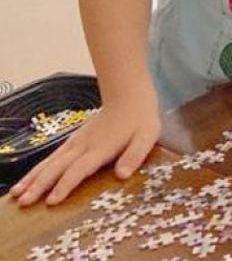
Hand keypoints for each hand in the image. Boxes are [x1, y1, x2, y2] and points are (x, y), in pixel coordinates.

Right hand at [10, 95, 160, 206]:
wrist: (128, 96)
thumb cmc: (140, 119)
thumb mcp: (147, 136)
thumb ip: (134, 155)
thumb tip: (122, 175)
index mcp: (100, 148)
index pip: (79, 169)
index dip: (66, 185)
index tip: (52, 200)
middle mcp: (83, 146)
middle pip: (58, 167)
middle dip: (40, 185)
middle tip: (25, 202)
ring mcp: (75, 143)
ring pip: (50, 162)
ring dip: (33, 178)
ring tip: (16, 194)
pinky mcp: (72, 141)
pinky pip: (51, 157)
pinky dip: (37, 169)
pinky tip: (26, 180)